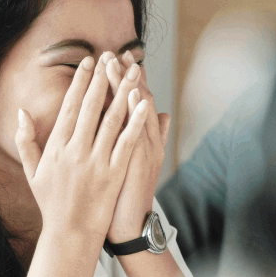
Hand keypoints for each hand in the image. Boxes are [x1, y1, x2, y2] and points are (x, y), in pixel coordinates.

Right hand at [16, 54, 150, 241]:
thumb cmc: (51, 203)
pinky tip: (144, 104)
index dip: (81, 83)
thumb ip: (26, 140)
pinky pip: (127, 142)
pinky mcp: (113, 173)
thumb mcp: (32, 171)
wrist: (70, 233)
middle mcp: (75, 151)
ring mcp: (96, 162)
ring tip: (132, 72)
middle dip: (103, 79)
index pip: (71, 107)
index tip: (88, 63)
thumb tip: (21, 112)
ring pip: (112, 119)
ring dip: (123, 92)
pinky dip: (135, 121)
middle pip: (92, 107)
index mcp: (56, 148)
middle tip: (112, 57)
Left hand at [101, 51, 170, 243]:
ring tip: (116, 64)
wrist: (128, 224)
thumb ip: (149, 135)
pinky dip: (136, 113)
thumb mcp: (138, 160)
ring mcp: (144, 149)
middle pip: (136, 99)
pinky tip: (131, 95)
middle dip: (125, 75)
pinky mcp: (139, 162)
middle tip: (114, 52)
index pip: (132, 100)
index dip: (124, 79)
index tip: (112, 58)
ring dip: (126, 86)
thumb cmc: (125, 192)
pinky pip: (137, 133)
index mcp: (141, 136)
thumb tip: (163, 113)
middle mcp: (145, 139)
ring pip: (137, 111)